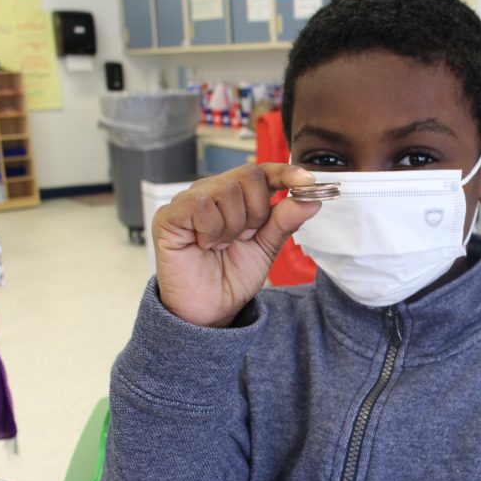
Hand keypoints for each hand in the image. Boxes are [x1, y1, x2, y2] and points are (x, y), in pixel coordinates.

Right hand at [152, 163, 318, 326]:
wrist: (210, 309)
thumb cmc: (232, 278)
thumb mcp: (267, 248)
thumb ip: (285, 221)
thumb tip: (312, 198)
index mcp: (238, 198)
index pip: (263, 171)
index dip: (285, 173)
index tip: (308, 182)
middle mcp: (213, 192)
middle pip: (249, 175)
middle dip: (257, 213)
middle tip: (244, 238)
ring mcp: (189, 201)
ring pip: (226, 190)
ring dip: (233, 227)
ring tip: (221, 245)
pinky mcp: (169, 215)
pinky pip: (202, 205)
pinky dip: (212, 230)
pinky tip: (204, 245)